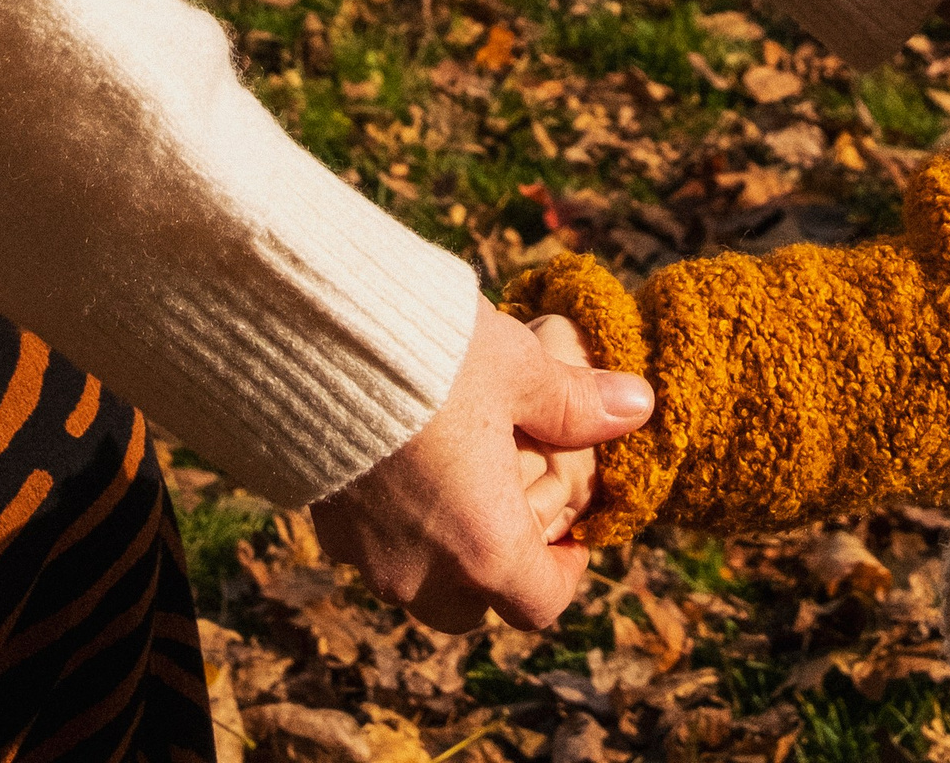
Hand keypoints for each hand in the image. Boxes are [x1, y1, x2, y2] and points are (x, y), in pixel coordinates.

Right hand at [312, 301, 651, 632]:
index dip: (566, 572)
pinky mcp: (324, 526)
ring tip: (457, 475)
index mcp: (486, 547)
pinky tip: (403, 458)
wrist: (311, 342)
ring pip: (420, 584)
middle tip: (513, 501)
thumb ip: (576, 401)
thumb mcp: (519, 368)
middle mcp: (424, 572)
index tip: (572, 531)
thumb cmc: (430, 356)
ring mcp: (367, 556)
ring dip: (445, 548)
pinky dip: (398, 524)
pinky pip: (375, 549)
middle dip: (500, 568)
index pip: (540, 604)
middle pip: (474, 607)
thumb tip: (638, 405)